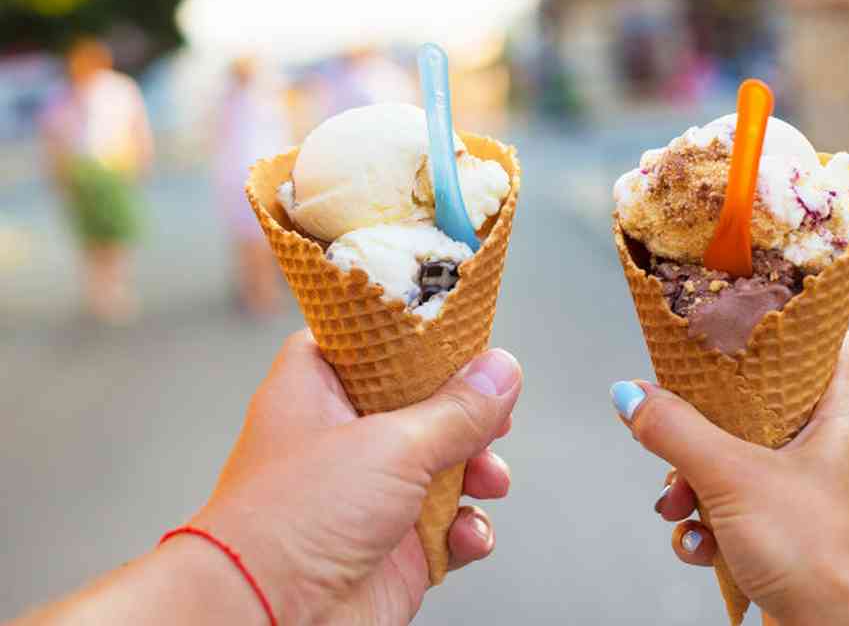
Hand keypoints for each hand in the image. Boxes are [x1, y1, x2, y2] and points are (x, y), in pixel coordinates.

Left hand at [192, 331, 521, 625]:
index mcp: (318, 392)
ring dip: (477, 472)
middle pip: (419, 404)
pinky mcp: (391, 548)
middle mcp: (342, 439)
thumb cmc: (291, 521)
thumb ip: (456, 409)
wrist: (267, 619)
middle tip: (494, 414)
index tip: (458, 331)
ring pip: (442, 467)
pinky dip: (466, 530)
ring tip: (488, 477)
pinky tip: (466, 533)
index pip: (364, 341)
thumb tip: (501, 371)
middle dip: (466, 414)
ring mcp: (368, 495)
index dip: (410, 334)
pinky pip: (447, 528)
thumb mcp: (392, 445)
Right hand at [613, 333, 848, 624]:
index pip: (826, 342)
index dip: (783, 328)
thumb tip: (628, 394)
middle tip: (671, 433)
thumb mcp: (731, 477)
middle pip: (760, 407)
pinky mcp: (795, 538)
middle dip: (703, 427)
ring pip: (740, 464)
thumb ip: (676, 430)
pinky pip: (740, 514)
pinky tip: (698, 547)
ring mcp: (813, 496)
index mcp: (843, 416)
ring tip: (676, 507)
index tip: (731, 327)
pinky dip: (710, 528)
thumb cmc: (817, 552)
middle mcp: (834, 451)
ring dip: (694, 484)